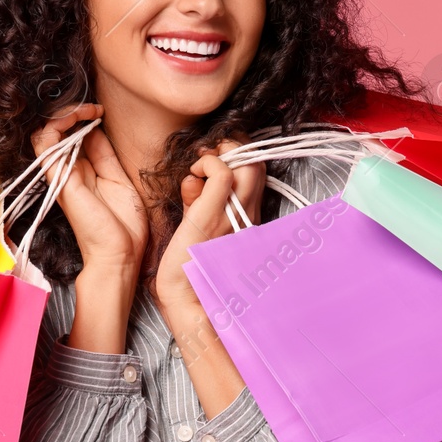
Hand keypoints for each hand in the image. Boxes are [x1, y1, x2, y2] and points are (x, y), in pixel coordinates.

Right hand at [29, 103, 147, 273]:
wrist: (119, 256)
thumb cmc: (123, 227)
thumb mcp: (119, 180)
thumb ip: (104, 155)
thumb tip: (94, 129)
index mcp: (82, 172)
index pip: (71, 135)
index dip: (83, 116)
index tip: (100, 111)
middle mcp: (68, 172)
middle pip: (56, 131)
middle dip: (73, 111)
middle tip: (94, 108)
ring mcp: (61, 175)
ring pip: (45, 133)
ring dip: (64, 114)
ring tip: (84, 110)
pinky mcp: (59, 179)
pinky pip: (44, 145)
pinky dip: (56, 125)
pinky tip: (76, 119)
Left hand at [152, 137, 266, 311]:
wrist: (185, 294)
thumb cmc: (189, 262)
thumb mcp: (198, 223)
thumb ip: (198, 199)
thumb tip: (192, 178)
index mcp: (248, 216)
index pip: (256, 173)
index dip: (237, 157)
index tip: (211, 160)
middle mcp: (248, 213)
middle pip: (257, 162)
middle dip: (233, 147)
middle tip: (208, 154)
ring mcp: (234, 213)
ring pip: (247, 162)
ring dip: (222, 151)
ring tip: (202, 162)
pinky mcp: (214, 213)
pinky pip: (221, 171)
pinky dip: (207, 163)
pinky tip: (193, 174)